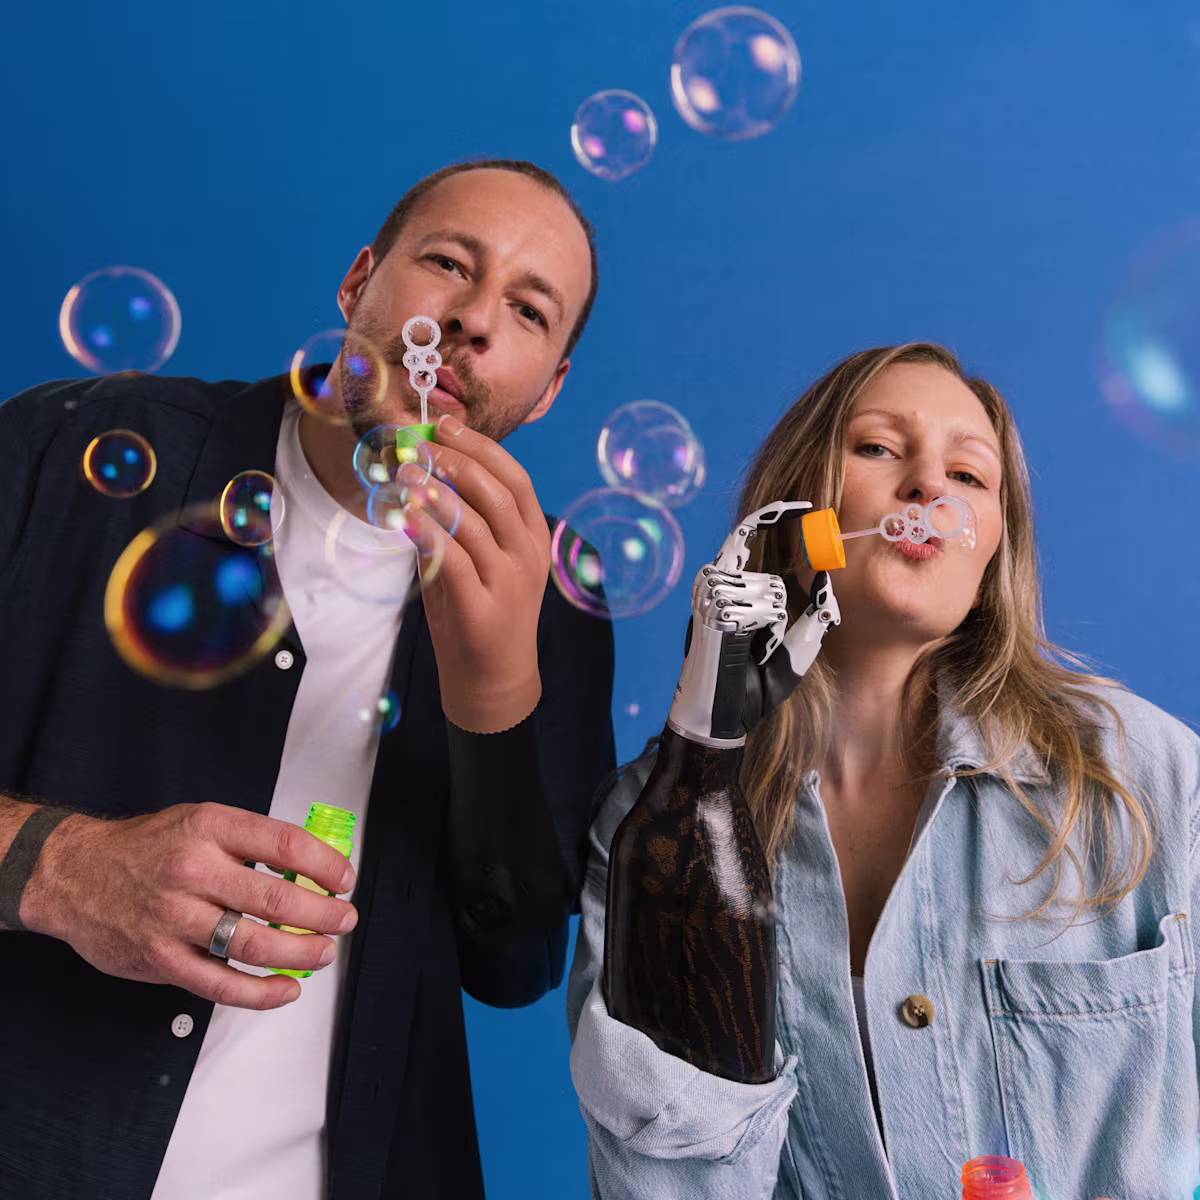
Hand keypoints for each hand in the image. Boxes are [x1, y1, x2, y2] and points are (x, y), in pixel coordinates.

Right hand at [21, 802, 357, 1008]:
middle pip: (277, 898)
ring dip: (301, 953)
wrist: (73, 873)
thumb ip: (251, 843)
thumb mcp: (201, 822)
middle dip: (324, 914)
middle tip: (344, 920)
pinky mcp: (161, 959)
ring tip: (324, 952)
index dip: (326, 865)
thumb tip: (311, 868)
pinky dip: (261, 992)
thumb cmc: (146, 848)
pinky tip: (286, 989)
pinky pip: (220, 984)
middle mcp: (193, 870)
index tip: (344, 879)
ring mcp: (174, 918)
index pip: (286, 844)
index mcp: (210, 828)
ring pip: (254, 944)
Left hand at [398, 413, 548, 732]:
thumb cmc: (481, 613)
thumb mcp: (481, 562)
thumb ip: (461, 524)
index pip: (516, 479)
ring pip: (474, 523)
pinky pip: (453, 560)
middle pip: (496, 493)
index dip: (481, 447)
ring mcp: (509, 584)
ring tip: (402, 473)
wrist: (494, 679)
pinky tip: (404, 515)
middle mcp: (527, 557)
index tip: (446, 426)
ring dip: (434, 491)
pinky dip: (427, 532)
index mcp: (533, 540)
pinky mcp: (483, 610)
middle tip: (419, 444)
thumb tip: (420, 474)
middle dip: (456, 460)